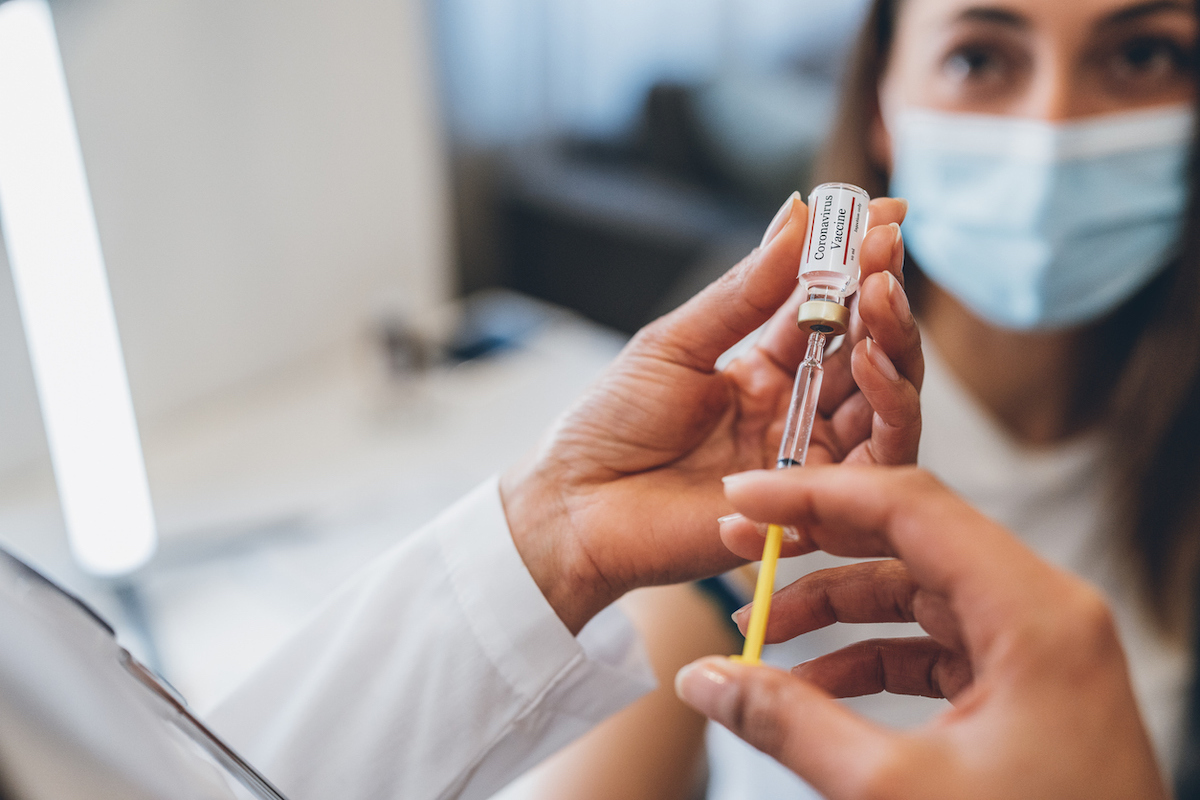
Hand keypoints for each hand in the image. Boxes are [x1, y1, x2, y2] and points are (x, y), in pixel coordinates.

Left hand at [502, 192, 920, 632]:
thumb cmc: (613, 424)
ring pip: (888, 404)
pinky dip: (888, 414)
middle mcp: (797, 411)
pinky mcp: (813, 506)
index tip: (883, 212)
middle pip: (870, 354)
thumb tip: (798, 212)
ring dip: (895, 346)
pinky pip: (874, 466)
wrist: (575, 506)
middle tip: (884, 248)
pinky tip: (871, 365)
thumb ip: (744, 290)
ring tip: (882, 297)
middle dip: (884, 297)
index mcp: (766, 368)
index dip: (858, 265)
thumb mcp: (677, 342)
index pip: (830, 311)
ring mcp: (807, 458)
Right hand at [676, 466, 1167, 799]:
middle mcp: (1042, 613)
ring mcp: (1036, 650)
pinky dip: (869, 655)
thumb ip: (790, 725)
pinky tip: (812, 683)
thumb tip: (707, 679)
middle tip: (742, 544)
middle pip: (911, 539)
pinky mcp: (1024, 689)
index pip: (909, 507)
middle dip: (818, 543)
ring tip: (763, 631)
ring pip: (917, 593)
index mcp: (1034, 612)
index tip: (745, 495)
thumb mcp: (896, 791)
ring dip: (835, 608)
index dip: (816, 494)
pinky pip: (934, 646)